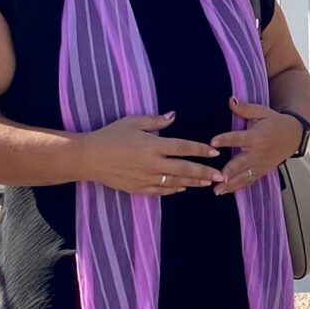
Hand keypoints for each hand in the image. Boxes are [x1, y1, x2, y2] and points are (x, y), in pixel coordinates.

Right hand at [80, 112, 220, 196]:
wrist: (89, 158)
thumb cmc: (110, 136)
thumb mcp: (132, 122)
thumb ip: (155, 121)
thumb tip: (173, 116)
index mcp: (153, 145)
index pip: (183, 148)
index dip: (201, 150)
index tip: (214, 152)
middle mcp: (153, 164)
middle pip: (185, 169)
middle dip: (205, 172)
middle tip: (220, 175)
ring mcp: (146, 178)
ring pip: (176, 183)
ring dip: (193, 183)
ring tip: (208, 183)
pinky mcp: (139, 189)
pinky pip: (161, 191)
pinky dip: (174, 190)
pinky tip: (183, 188)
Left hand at [210, 98, 301, 195]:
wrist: (294, 136)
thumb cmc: (275, 122)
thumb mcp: (262, 112)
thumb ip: (245, 109)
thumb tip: (230, 100)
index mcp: (256, 136)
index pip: (239, 138)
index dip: (225, 139)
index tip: (213, 142)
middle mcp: (258, 153)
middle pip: (241, 162)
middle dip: (230, 170)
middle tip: (218, 176)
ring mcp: (260, 164)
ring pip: (244, 176)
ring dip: (231, 184)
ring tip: (218, 190)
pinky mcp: (262, 171)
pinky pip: (249, 181)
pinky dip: (238, 187)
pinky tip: (225, 192)